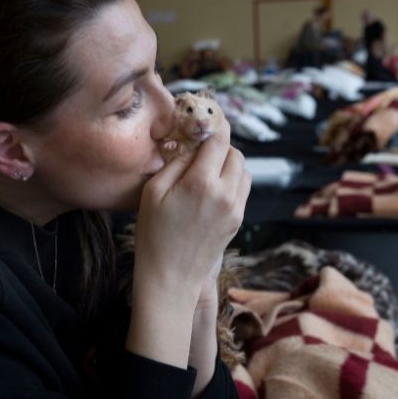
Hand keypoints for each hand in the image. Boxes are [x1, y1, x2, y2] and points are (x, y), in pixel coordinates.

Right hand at [132, 118, 251, 302]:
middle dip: (221, 147)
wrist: (170, 279)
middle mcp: (225, 192)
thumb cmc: (153, 235)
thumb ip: (176, 163)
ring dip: (230, 164)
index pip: (219, 141)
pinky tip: (213, 189)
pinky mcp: (239, 220)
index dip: (215, 126)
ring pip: (244, 170)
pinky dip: (234, 181)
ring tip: (208, 171)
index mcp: (201, 182)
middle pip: (235, 153)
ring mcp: (235, 208)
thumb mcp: (153, 192)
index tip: (210, 119)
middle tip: (203, 152)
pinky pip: (243, 189)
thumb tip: (192, 145)